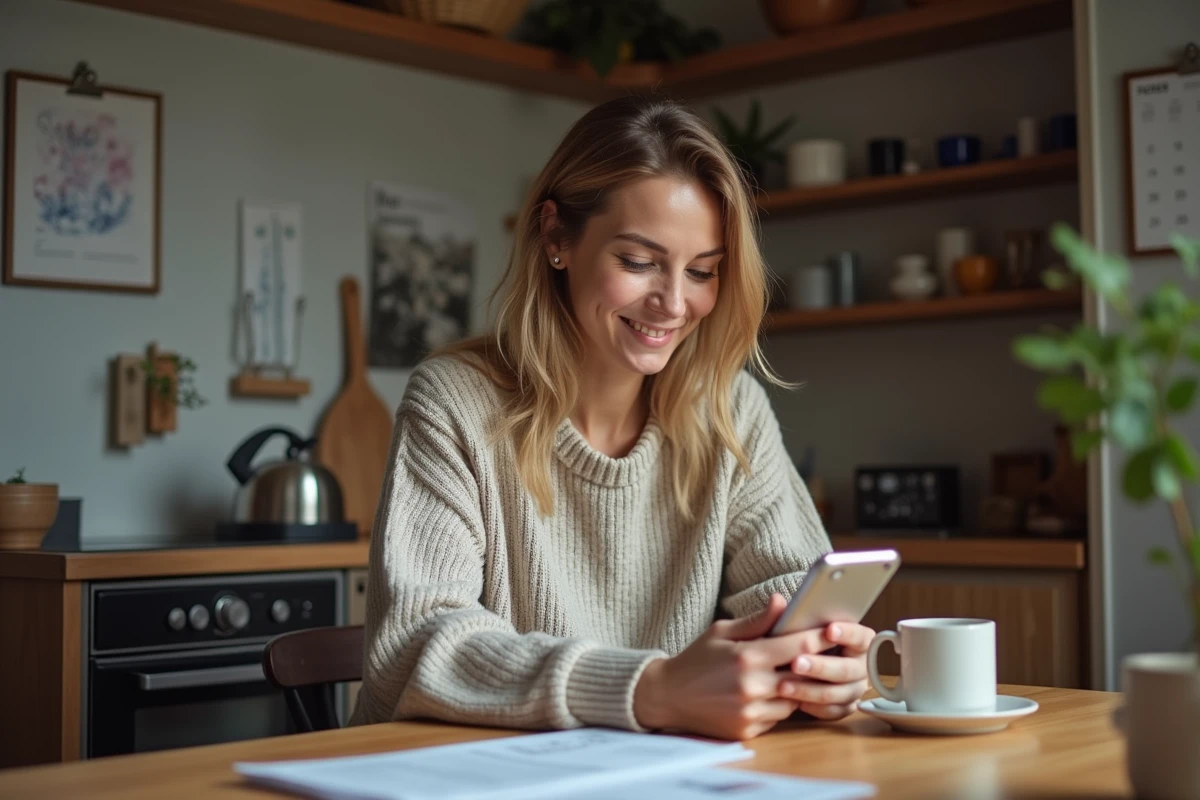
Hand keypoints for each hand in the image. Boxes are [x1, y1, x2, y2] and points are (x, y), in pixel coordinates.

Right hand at [633, 593, 835, 739]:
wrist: (668, 696)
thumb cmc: (697, 659)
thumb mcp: (722, 631)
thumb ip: (756, 621)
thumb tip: (782, 601)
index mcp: (747, 657)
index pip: (798, 645)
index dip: (821, 637)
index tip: (836, 630)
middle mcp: (753, 686)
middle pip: (803, 674)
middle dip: (818, 663)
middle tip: (831, 653)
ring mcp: (751, 711)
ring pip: (794, 699)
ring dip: (798, 687)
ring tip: (797, 674)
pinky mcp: (748, 730)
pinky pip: (778, 717)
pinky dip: (779, 704)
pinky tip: (773, 693)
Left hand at [776, 621, 873, 719]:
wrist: (780, 669)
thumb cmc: (786, 643)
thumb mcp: (779, 628)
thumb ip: (778, 617)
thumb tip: (776, 601)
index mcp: (855, 638)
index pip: (860, 635)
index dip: (848, 633)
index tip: (829, 630)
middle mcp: (859, 663)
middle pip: (849, 668)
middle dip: (821, 666)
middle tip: (796, 663)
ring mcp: (854, 687)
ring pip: (841, 693)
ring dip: (812, 690)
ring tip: (784, 686)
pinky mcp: (844, 706)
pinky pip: (835, 711)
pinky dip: (816, 707)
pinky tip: (796, 703)